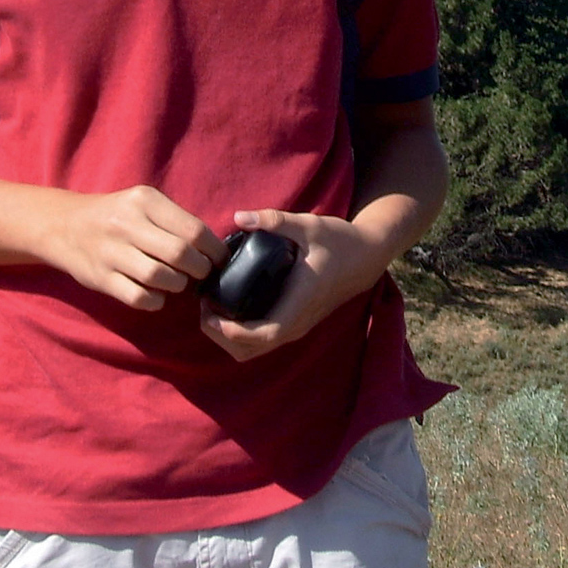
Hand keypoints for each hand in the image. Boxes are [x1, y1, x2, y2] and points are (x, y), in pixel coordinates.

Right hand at [45, 184, 225, 311]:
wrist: (64, 225)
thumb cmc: (117, 215)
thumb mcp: (143, 203)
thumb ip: (175, 221)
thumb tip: (215, 249)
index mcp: (144, 201)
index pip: (193, 229)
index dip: (214, 250)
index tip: (220, 259)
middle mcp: (127, 224)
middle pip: (181, 254)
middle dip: (200, 269)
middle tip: (201, 273)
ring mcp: (111, 252)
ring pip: (161, 278)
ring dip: (178, 285)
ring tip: (178, 281)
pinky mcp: (101, 278)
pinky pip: (140, 298)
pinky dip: (156, 301)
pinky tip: (157, 294)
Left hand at [199, 208, 390, 361]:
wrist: (365, 257)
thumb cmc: (338, 241)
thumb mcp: (308, 225)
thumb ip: (273, 220)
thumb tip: (238, 217)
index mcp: (300, 302)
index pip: (264, 334)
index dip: (232, 332)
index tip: (210, 313)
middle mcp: (298, 322)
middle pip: (252, 350)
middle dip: (220, 336)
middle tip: (202, 308)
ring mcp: (297, 327)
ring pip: (255, 351)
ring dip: (228, 339)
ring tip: (210, 310)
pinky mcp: (294, 324)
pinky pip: (262, 342)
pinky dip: (240, 335)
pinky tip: (228, 310)